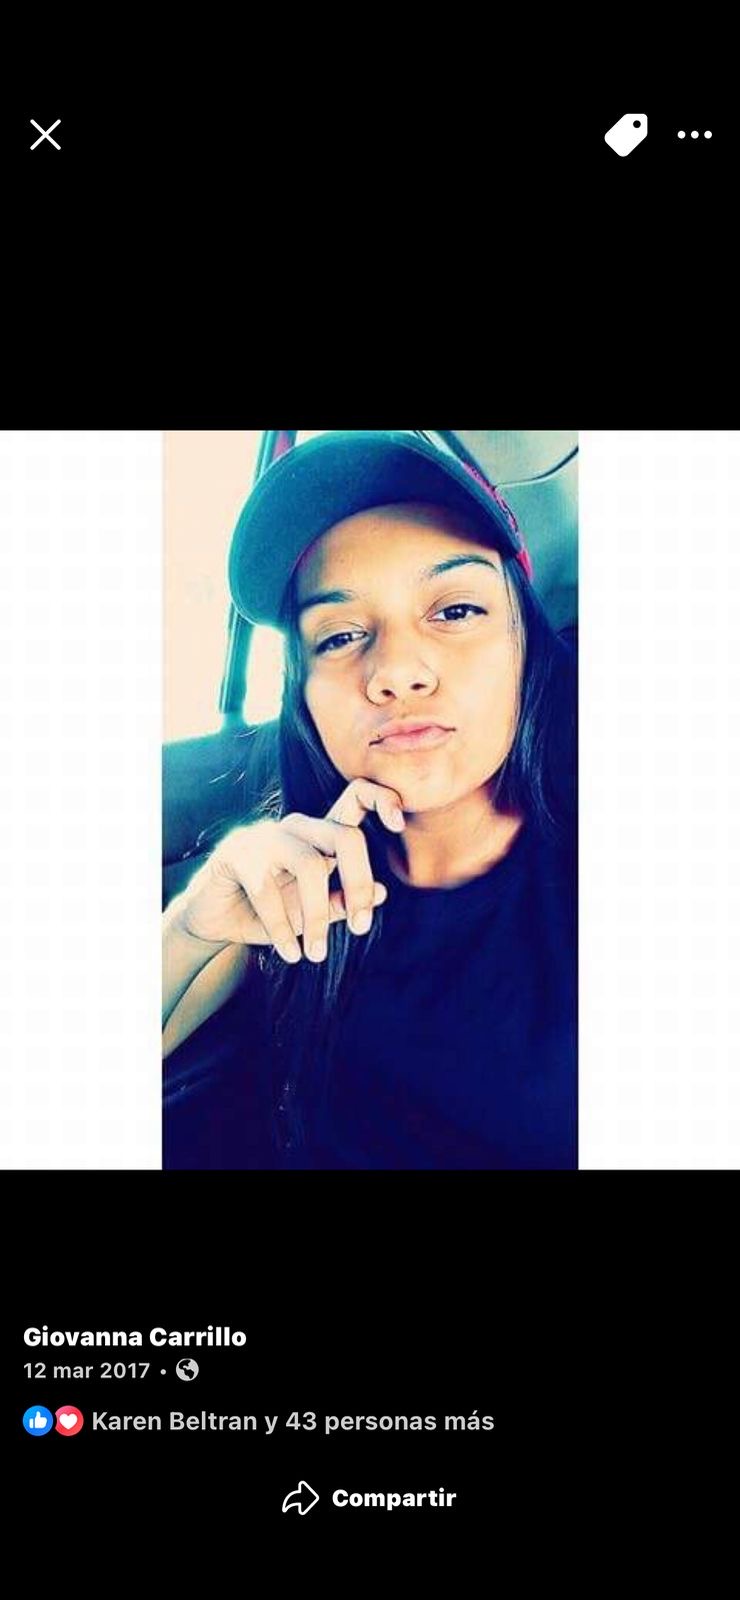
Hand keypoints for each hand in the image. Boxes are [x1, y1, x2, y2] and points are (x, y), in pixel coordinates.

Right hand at [179, 778, 405, 963]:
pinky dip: (282, 928)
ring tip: (317, 955)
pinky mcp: (236, 854)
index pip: (356, 799)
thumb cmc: (267, 913)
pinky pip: (268, 890)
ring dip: (317, 918)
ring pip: (309, 865)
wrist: (214, 921)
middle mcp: (297, 828)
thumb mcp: (311, 914)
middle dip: (360, 883)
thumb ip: (342, 902)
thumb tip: (383, 894)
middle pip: (345, 837)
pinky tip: (290, 953)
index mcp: (319, 835)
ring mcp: (265, 836)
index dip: (381, 800)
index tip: (400, 826)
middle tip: (362, 928)